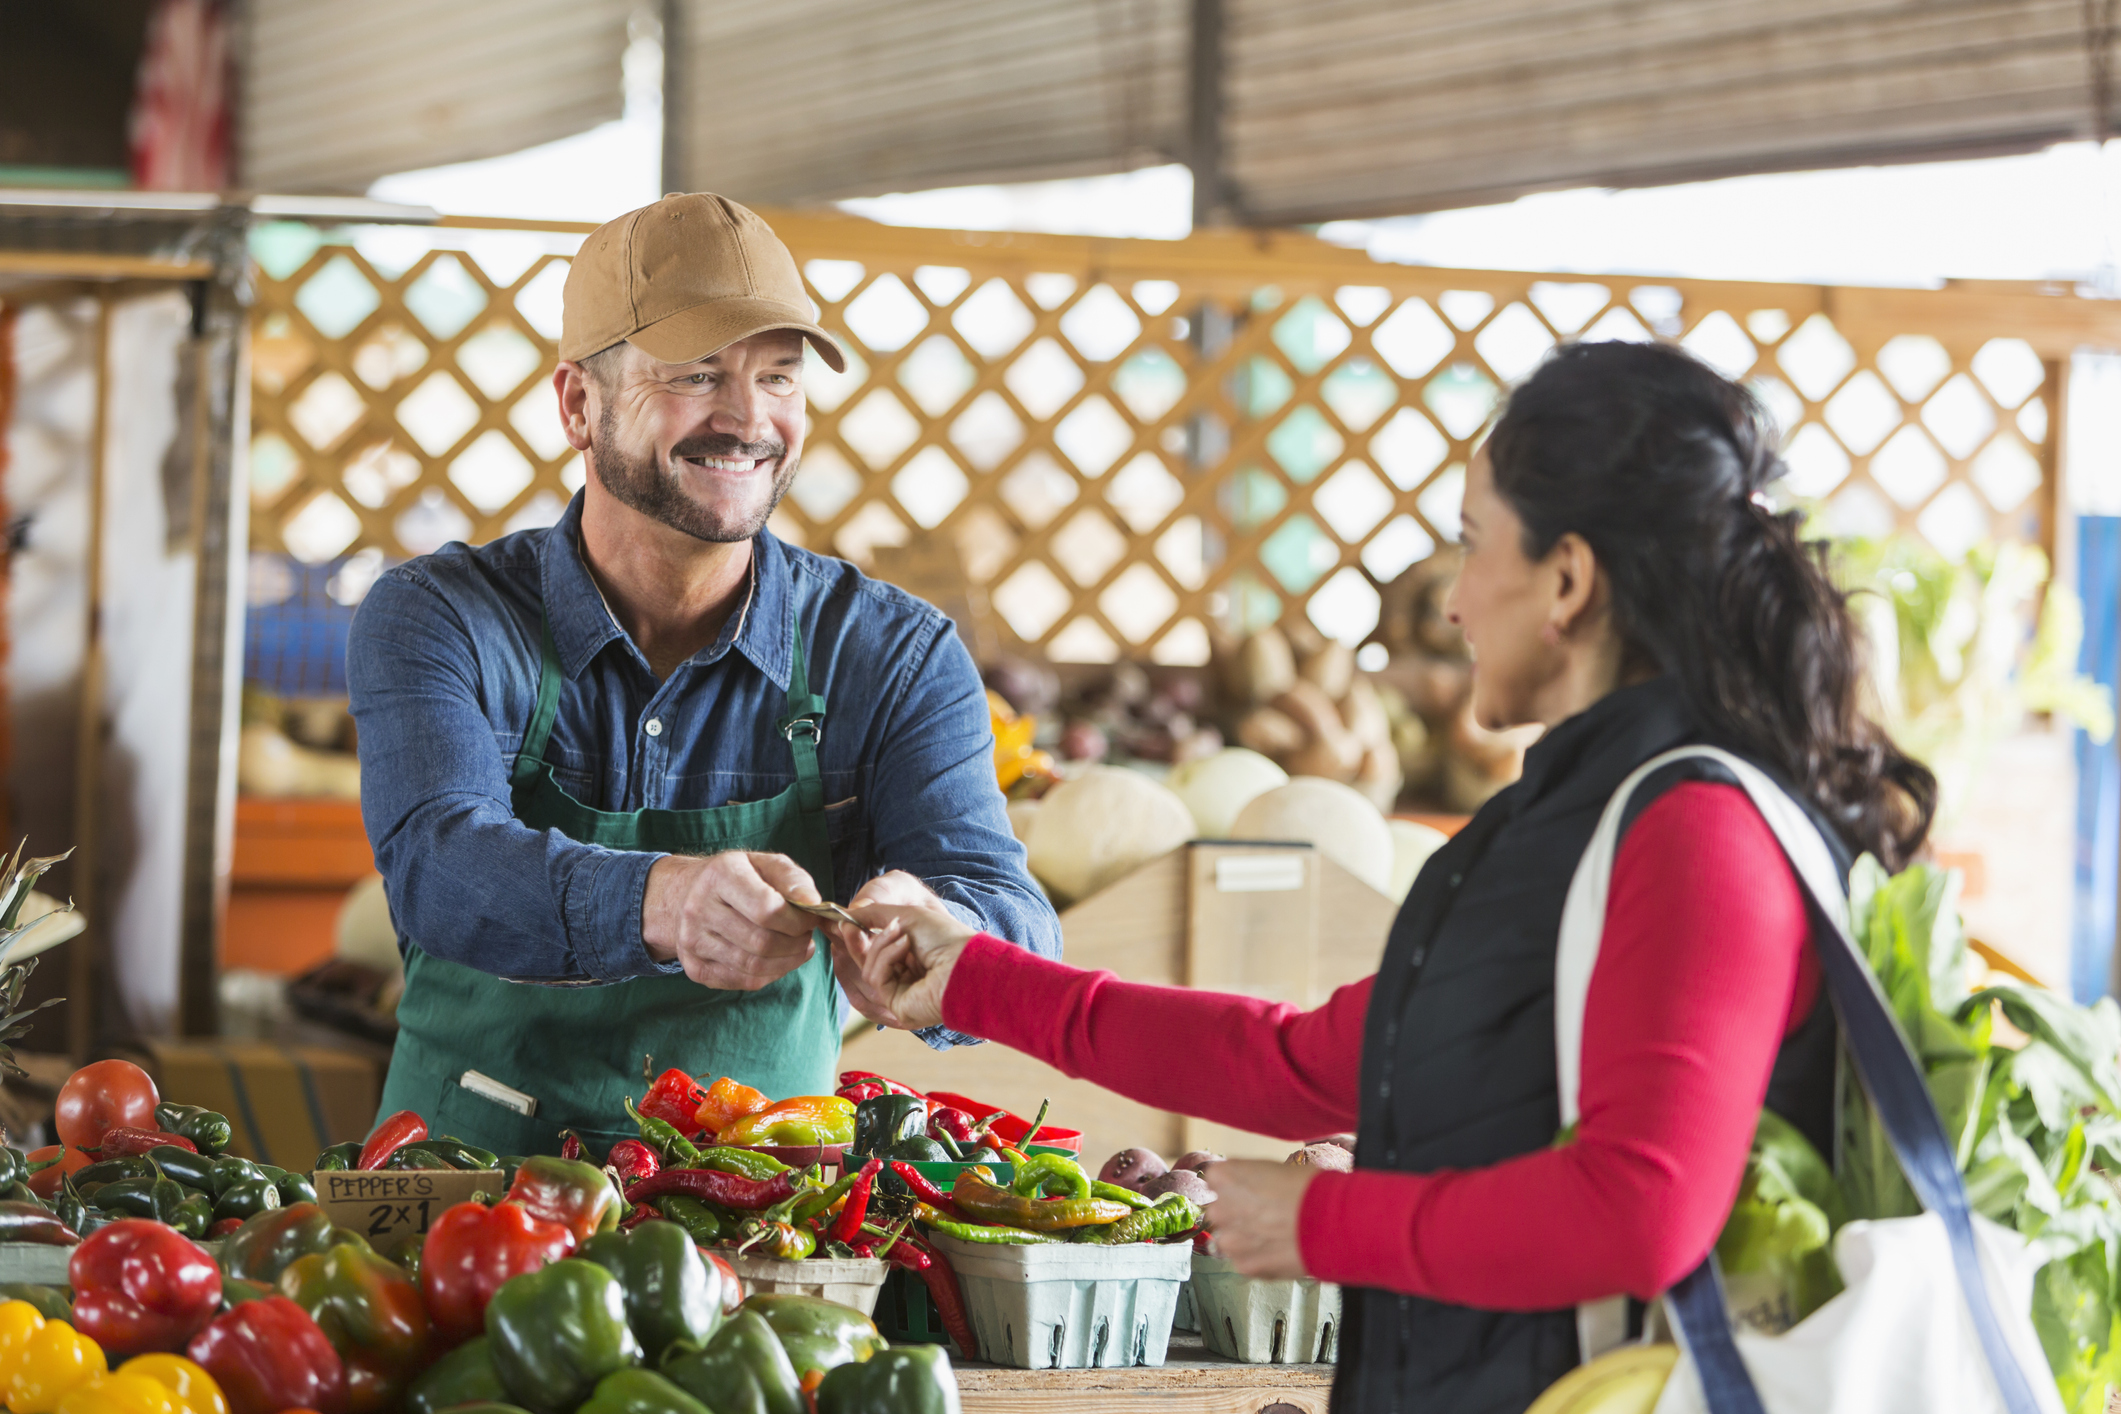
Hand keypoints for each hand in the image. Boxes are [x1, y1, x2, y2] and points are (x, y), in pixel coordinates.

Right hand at [641, 850, 819, 988]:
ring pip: (754, 967)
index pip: (766, 909)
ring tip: (797, 947)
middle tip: (806, 935)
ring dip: (787, 961)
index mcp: (720, 876)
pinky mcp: (694, 967)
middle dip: (796, 943)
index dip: (798, 920)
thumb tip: (813, 903)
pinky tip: (778, 959)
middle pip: (762, 942)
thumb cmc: (734, 878)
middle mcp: (699, 909)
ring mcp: (692, 941)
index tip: (811, 918)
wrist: (683, 895)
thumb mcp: (763, 863)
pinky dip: (770, 974)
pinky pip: (743, 981)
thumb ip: (792, 878)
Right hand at [833, 900, 977, 1030]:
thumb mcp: (907, 915)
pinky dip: (885, 957)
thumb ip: (874, 914)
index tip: (843, 921)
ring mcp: (902, 992)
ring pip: (868, 968)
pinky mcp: (898, 1005)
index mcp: (912, 956)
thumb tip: (846, 915)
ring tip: (901, 931)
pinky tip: (904, 945)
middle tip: (847, 924)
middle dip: (857, 941)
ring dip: (880, 944)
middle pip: (866, 961)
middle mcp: (907, 976)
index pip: (875, 949)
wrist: (966, 961)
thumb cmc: (945, 936)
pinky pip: (876, 978)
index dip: (858, 935)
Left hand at [1201, 1160, 1316, 1278]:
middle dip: (1238, 1214)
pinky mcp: (1243, 1266)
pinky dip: (1258, 1258)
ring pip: (1230, 1239)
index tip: (1249, 1191)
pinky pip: (1245, 1261)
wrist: (1331, 1222)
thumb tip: (1247, 1185)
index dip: (1236, 1186)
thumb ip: (1249, 1177)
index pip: (1216, 1180)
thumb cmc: (1310, 1189)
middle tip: (1266, 1215)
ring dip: (1246, 1238)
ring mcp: (1229, 1240)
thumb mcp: (1274, 1168)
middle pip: (1220, 1211)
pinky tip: (1279, 1250)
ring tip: (1275, 1235)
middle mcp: (1219, 1208)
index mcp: (1224, 1177)